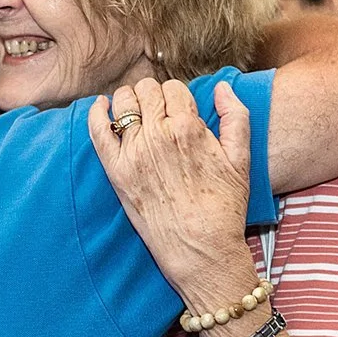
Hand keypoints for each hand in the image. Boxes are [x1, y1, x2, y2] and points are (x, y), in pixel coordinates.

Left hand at [88, 78, 257, 298]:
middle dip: (153, 94)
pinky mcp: (116, 172)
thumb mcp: (241, 158)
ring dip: (128, 100)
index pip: (173, 89)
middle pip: (146, 91)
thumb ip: (236, 116)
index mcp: (188, 127)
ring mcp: (133, 153)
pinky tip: (101, 107)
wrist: (200, 249)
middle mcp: (158, 135)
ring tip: (135, 110)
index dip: (176, 95)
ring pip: (123, 103)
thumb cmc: (224, 207)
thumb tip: (221, 87)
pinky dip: (96, 114)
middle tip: (157, 110)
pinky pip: (97, 131)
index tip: (178, 108)